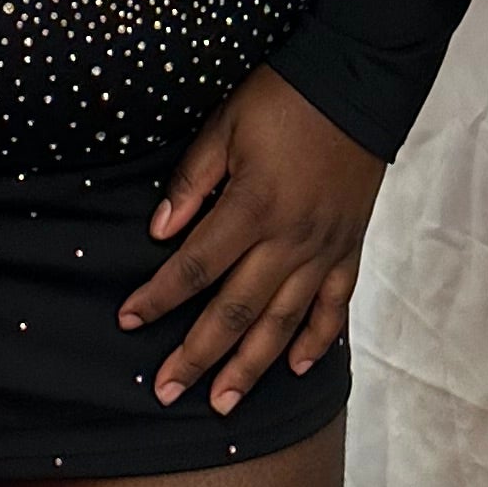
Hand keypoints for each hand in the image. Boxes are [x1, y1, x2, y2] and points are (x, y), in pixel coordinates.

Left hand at [118, 69, 384, 412]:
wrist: (358, 83)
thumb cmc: (284, 98)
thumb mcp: (226, 124)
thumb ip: (192, 180)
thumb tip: (159, 231)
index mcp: (253, 206)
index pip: (196, 266)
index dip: (159, 296)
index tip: (129, 320)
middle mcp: (289, 240)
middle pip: (235, 310)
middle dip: (197, 354)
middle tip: (167, 391)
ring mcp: (323, 250)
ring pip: (282, 322)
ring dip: (250, 366)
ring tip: (222, 403)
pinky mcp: (349, 248)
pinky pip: (334, 306)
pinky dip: (316, 340)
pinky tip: (294, 366)